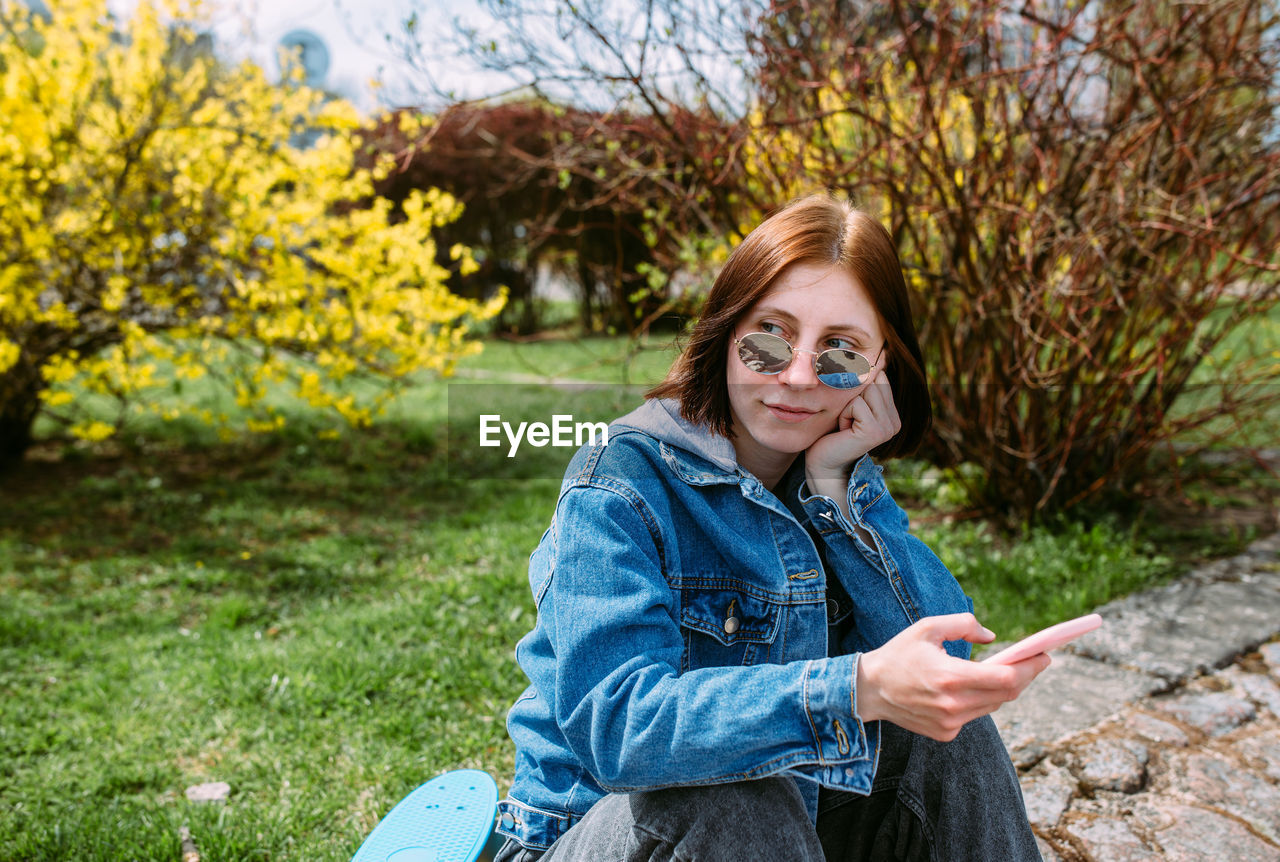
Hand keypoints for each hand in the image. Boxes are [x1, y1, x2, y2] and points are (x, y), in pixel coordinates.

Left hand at [804, 367, 900, 488]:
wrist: (823, 463)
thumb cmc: (831, 433)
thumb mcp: (851, 405)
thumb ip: (865, 388)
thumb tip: (877, 356)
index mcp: (893, 415)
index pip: (879, 378)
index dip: (857, 390)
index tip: (851, 413)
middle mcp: (895, 422)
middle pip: (873, 382)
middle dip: (852, 397)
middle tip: (847, 421)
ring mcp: (888, 428)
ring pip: (865, 391)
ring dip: (847, 405)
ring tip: (845, 425)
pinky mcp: (876, 432)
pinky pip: (857, 404)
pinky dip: (844, 414)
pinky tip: (844, 432)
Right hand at [855, 614, 1051, 741]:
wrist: (869, 690)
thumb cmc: (899, 654)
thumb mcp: (927, 627)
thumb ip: (964, 625)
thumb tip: (992, 638)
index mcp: (950, 676)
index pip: (1005, 677)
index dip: (1030, 667)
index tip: (1044, 655)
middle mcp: (953, 704)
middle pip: (1006, 694)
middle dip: (1025, 676)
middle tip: (1036, 660)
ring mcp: (950, 723)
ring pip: (993, 706)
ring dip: (1004, 688)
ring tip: (1008, 670)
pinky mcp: (946, 733)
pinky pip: (975, 715)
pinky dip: (980, 700)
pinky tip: (972, 688)